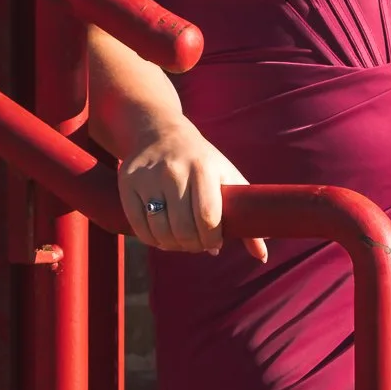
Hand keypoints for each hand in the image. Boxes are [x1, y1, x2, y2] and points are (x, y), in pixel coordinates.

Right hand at [118, 118, 268, 262]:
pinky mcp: (128, 182)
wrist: (160, 133)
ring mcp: (148, 176)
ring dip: (172, 246)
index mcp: (203, 168)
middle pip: (183, 229)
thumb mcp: (227, 178)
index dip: (212, 239)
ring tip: (180, 241)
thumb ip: (246, 216)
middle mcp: (174, 171)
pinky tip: (162, 236)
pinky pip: (138, 226)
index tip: (214, 242)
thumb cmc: (202, 162)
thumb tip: (262, 256)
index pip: (207, 218)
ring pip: (159, 231)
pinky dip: (152, 239)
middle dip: (193, 246)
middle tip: (197, 244)